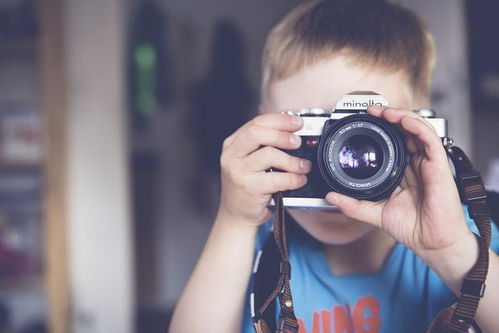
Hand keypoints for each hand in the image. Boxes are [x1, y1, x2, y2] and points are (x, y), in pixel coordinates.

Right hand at [218, 113, 311, 226]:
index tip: (297, 122)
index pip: (256, 123)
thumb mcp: (247, 161)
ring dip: (292, 160)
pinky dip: (293, 178)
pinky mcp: (249, 188)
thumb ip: (263, 145)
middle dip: (283, 135)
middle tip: (298, 142)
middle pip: (258, 133)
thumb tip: (292, 131)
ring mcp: (238, 172)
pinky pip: (277, 178)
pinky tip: (299, 180)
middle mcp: (232, 156)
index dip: (279, 120)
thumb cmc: (246, 186)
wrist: (236, 215)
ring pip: (269, 154)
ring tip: (303, 166)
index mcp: (232, 144)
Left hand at [325, 106, 471, 257]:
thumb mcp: (374, 213)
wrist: (431, 243)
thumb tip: (331, 196)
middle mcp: (416, 163)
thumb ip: (352, 204)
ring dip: (400, 115)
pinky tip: (402, 120)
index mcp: (404, 171)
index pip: (394, 141)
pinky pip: (429, 139)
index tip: (364, 121)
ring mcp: (428, 163)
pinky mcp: (439, 165)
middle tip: (370, 111)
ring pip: (417, 129)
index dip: (381, 128)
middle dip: (388, 116)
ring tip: (383, 111)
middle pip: (405, 130)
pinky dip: (416, 126)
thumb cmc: (412, 228)